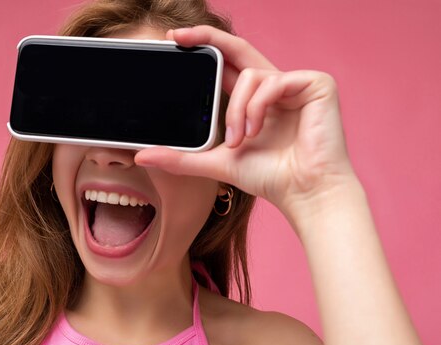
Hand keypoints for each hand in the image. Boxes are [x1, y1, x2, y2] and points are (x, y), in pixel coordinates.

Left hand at [134, 25, 358, 222]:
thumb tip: (142, 156)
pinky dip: (257, 107)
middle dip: (207, 38)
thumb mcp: (215, 163)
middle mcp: (274, 86)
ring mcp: (296, 83)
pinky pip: (273, 81)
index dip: (205, 48)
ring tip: (240, 140)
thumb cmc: (269, 177)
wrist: (304, 193)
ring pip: (249, 75)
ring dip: (236, 110)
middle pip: (238, 48)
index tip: (176, 42)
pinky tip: (256, 132)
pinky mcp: (316, 84)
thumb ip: (181, 157)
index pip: (227, 65)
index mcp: (255, 100)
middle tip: (178, 37)